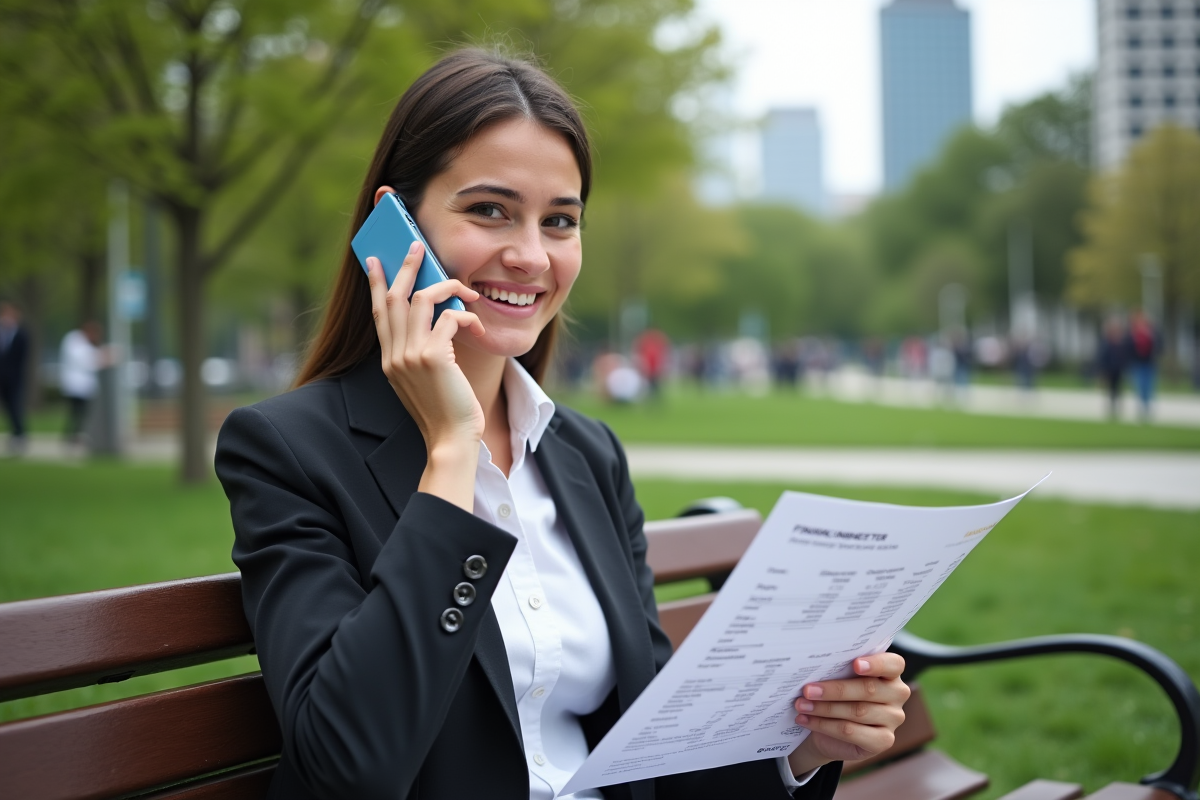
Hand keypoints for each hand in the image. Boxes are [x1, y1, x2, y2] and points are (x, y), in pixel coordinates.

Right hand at [367, 243, 485, 505]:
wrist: (451, 439)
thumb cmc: (445, 411)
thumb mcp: (425, 379)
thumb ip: (421, 351)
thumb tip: (438, 319)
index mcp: (389, 360)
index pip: (378, 313)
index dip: (376, 284)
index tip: (374, 260)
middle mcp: (394, 355)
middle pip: (393, 297)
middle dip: (406, 267)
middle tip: (416, 246)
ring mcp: (410, 355)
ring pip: (420, 299)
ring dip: (445, 286)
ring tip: (464, 287)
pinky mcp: (432, 357)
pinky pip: (449, 318)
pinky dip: (465, 316)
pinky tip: (476, 325)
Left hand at [786, 654, 909, 776]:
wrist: (830, 729)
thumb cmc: (837, 694)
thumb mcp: (839, 678)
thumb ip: (838, 670)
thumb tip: (815, 665)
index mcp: (891, 672)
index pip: (893, 664)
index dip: (876, 664)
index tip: (855, 664)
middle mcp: (897, 694)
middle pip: (868, 689)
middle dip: (834, 689)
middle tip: (807, 690)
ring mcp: (893, 718)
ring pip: (857, 711)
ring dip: (824, 708)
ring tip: (801, 705)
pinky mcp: (884, 740)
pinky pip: (851, 732)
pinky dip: (825, 725)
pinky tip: (806, 719)